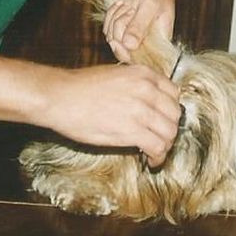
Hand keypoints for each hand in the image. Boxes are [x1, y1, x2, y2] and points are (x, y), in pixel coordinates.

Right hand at [42, 63, 180, 165]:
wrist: (60, 97)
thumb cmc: (80, 87)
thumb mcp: (116, 74)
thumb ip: (136, 85)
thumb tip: (148, 103)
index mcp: (143, 74)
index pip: (174, 94)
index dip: (170, 110)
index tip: (163, 120)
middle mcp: (147, 90)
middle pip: (174, 114)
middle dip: (169, 129)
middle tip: (160, 138)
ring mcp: (141, 110)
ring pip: (170, 133)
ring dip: (165, 145)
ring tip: (156, 152)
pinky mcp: (132, 131)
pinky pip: (157, 147)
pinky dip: (158, 157)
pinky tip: (152, 160)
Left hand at [101, 0, 175, 62]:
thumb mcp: (150, 5)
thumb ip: (140, 26)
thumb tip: (130, 46)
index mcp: (160, 42)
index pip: (142, 60)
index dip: (126, 53)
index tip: (117, 41)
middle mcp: (146, 43)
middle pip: (123, 51)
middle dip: (120, 29)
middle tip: (129, 10)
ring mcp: (133, 37)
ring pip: (113, 39)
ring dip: (116, 19)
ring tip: (128, 5)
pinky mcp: (122, 30)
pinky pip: (108, 30)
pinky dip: (111, 15)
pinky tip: (121, 5)